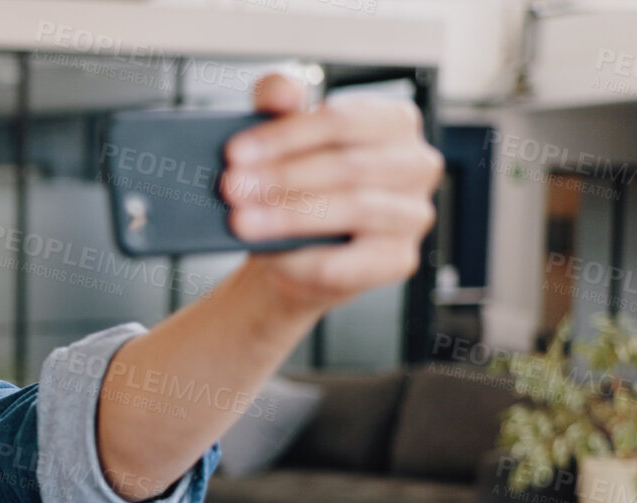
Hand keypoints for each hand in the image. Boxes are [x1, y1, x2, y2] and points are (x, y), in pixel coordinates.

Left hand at [223, 72, 441, 316]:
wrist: (298, 250)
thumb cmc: (297, 182)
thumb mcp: (282, 135)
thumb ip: (278, 101)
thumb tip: (284, 93)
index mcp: (394, 121)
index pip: (341, 120)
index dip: (286, 136)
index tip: (235, 152)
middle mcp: (416, 164)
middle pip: (348, 166)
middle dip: (282, 177)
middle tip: (233, 188)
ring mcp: (413, 214)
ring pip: (353, 210)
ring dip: (289, 217)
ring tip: (241, 221)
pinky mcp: (399, 260)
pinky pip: (349, 262)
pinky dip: (304, 260)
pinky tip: (271, 257)